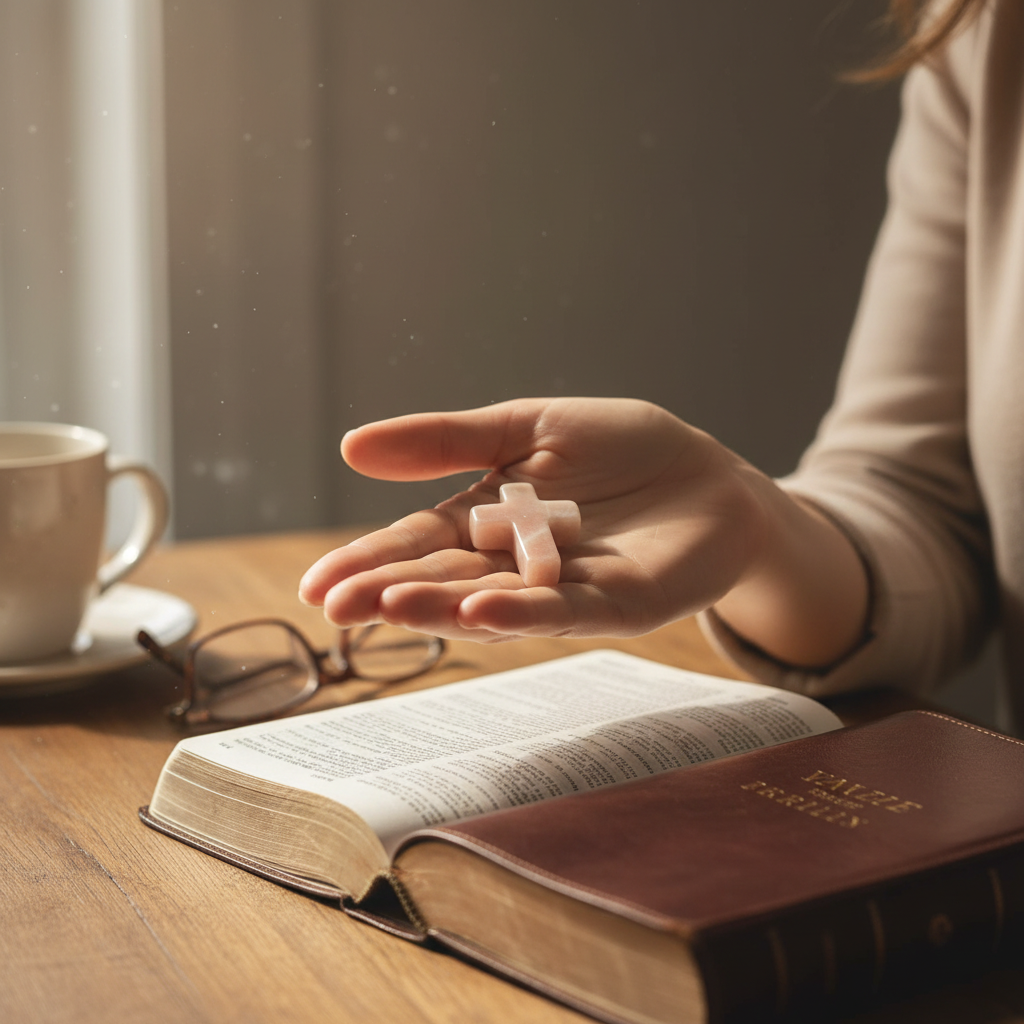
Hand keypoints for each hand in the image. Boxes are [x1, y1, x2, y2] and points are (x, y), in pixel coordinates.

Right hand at [299, 398, 777, 642]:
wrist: (707, 475)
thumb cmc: (618, 449)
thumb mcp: (523, 426)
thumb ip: (446, 441)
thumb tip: (349, 446)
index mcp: (485, 521)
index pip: (417, 543)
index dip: (369, 562)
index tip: (317, 585)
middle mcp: (514, 565)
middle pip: (445, 578)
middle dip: (391, 592)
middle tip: (335, 606)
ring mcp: (563, 590)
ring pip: (495, 601)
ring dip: (443, 606)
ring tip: (391, 605)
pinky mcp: (616, 604)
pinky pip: (567, 610)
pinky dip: (525, 612)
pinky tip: (481, 610)